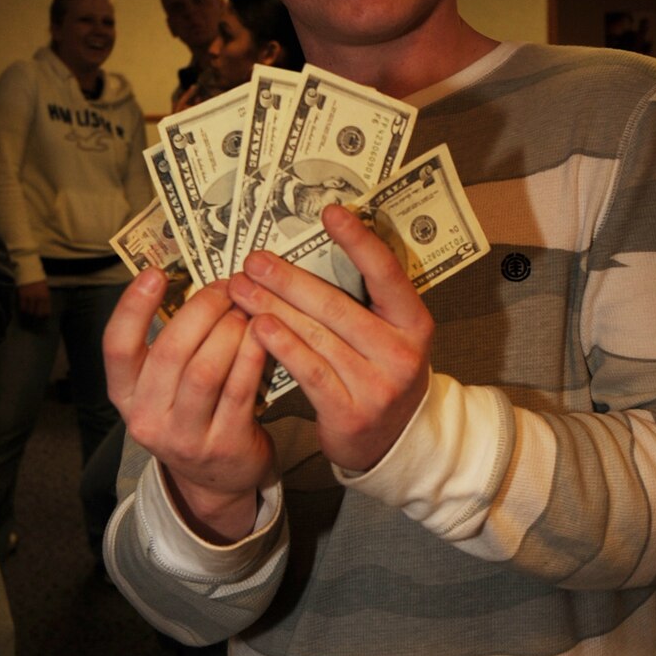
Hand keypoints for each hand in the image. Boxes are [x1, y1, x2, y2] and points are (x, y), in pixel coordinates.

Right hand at [17, 279, 50, 321]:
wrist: (29, 270)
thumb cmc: (38, 279)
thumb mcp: (45, 289)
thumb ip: (44, 299)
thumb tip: (43, 309)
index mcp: (46, 296)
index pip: (46, 312)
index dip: (43, 317)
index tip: (41, 320)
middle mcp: (39, 298)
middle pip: (37, 313)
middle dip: (36, 318)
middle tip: (33, 321)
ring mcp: (30, 297)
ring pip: (29, 311)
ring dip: (29, 315)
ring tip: (28, 316)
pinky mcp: (22, 295)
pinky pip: (22, 307)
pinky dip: (23, 310)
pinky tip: (23, 311)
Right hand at [102, 269, 273, 541]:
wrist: (218, 481)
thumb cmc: (192, 416)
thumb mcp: (164, 388)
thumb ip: (169, 345)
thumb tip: (196, 285)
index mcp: (125, 396)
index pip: (116, 347)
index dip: (132, 307)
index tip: (155, 272)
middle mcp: (147, 419)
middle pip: (170, 352)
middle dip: (201, 310)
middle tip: (226, 288)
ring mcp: (184, 437)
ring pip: (205, 370)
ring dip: (229, 331)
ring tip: (246, 309)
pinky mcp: (223, 445)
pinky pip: (239, 390)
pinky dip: (252, 355)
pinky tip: (263, 334)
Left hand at [227, 206, 432, 473]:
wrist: (396, 443)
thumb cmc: (381, 374)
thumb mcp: (389, 335)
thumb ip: (363, 302)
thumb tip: (309, 254)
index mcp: (414, 323)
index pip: (387, 273)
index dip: (358, 241)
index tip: (329, 212)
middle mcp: (401, 352)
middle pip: (337, 306)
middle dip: (289, 279)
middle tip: (253, 260)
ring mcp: (378, 385)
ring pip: (317, 336)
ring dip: (273, 309)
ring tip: (241, 290)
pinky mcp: (351, 413)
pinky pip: (310, 371)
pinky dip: (282, 346)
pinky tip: (259, 328)